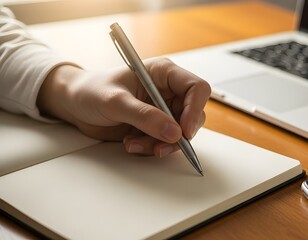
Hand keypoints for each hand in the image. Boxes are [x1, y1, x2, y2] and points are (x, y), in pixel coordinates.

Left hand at [37, 58, 210, 156]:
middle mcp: (167, 91)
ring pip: (180, 133)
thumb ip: (144, 116)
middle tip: (160, 146)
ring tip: (135, 144)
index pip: (196, 88)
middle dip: (178, 134)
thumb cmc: (91, 91)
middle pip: (193, 114)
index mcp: (163, 73)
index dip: (195, 109)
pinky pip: (165, 142)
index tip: (184, 130)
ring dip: (161, 144)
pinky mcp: (155, 126)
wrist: (74, 104)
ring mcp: (162, 110)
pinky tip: (131, 143)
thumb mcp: (115, 101)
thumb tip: (173, 132)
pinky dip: (151, 148)